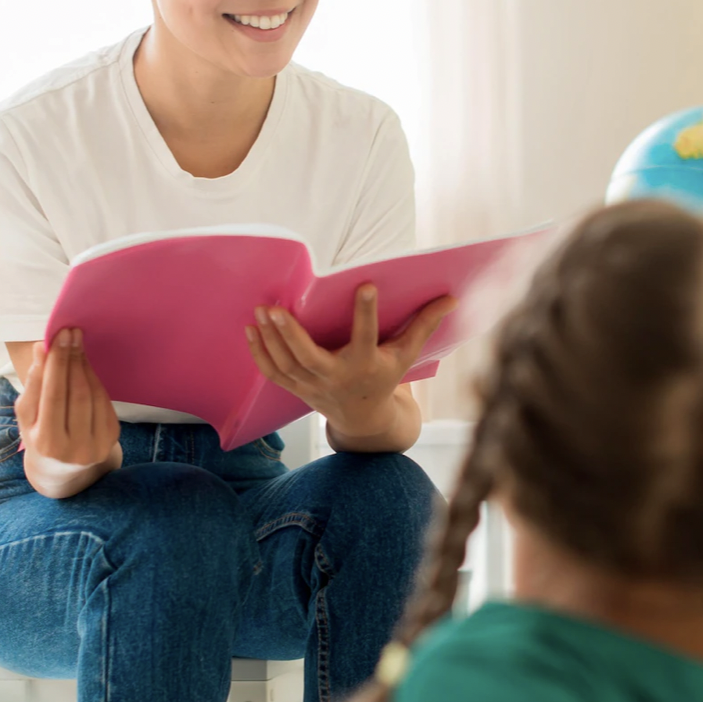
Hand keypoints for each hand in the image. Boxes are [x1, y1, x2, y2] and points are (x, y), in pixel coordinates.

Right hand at [16, 328, 121, 496]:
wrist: (62, 469)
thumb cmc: (38, 435)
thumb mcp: (27, 415)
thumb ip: (33, 383)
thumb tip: (42, 349)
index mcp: (47, 444)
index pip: (53, 395)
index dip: (57, 363)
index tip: (59, 336)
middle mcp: (74, 449)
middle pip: (75, 393)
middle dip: (73, 359)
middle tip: (71, 333)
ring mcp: (96, 445)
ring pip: (92, 395)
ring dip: (84, 365)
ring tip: (76, 345)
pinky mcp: (111, 438)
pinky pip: (103, 401)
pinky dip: (94, 380)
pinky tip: (86, 365)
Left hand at [245, 286, 456, 439]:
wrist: (362, 417)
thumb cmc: (385, 376)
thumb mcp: (406, 354)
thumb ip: (424, 325)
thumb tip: (451, 297)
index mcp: (366, 364)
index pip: (366, 336)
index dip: (366, 312)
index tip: (364, 284)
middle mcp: (336, 377)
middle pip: (309, 357)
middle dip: (290, 334)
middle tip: (275, 307)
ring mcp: (312, 386)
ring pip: (286, 364)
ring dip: (270, 339)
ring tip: (261, 309)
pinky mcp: (296, 389)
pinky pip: (273, 373)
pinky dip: (259, 353)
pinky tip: (251, 329)